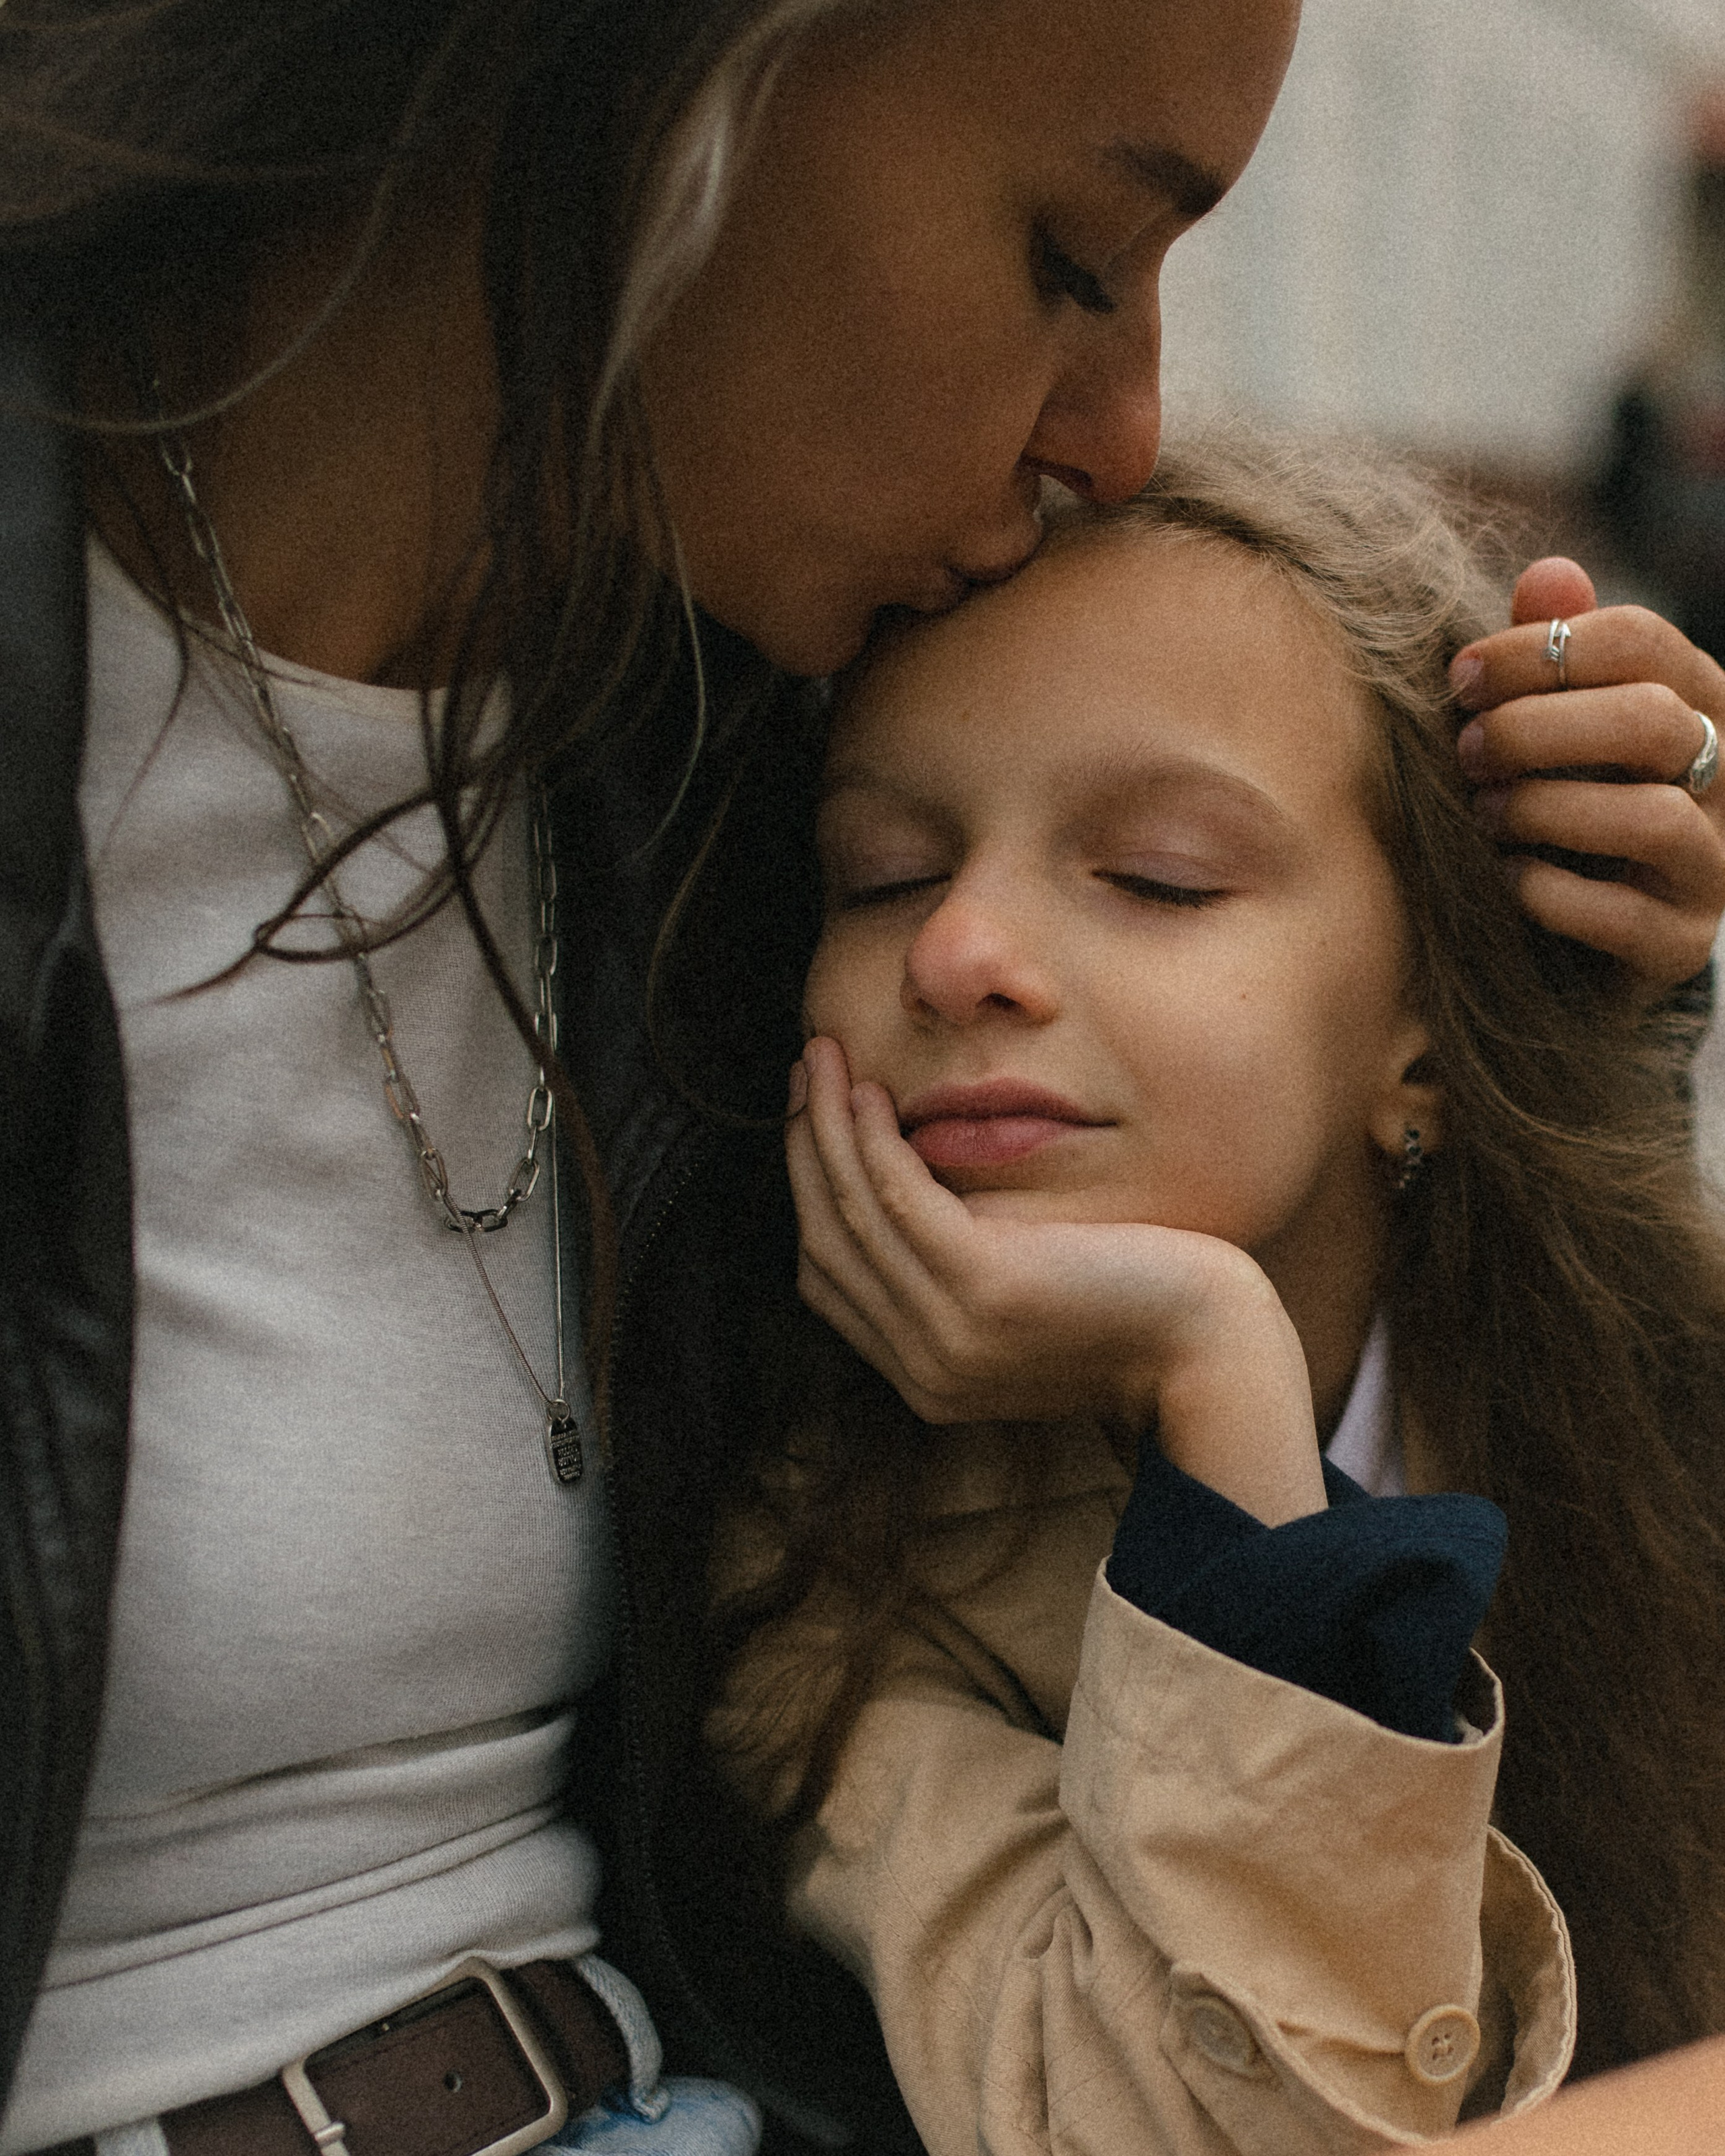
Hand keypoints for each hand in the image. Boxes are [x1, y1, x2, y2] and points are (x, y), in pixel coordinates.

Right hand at [787, 1037, 1325, 1524]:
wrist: (1217, 1355)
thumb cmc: (1143, 1312)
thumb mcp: (1032, 1302)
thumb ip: (967, 1278)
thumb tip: (920, 1203)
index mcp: (926, 1378)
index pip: (830, 1280)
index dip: (810, 1192)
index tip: (812, 1121)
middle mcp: (923, 1367)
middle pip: (825, 1243)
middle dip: (804, 1148)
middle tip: (804, 1073)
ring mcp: (948, 1336)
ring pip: (850, 1215)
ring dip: (824, 1128)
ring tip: (820, 1061)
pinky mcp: (983, 1290)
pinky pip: (900, 1202)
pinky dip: (872, 1143)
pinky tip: (870, 1095)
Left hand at [1450, 557, 1724, 996]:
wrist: (1586, 929)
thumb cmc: (1569, 794)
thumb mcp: (1563, 715)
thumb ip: (1559, 645)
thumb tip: (1549, 573)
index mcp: (1699, 699)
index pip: (1642, 640)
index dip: (1538, 648)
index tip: (1460, 677)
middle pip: (1650, 721)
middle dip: (1537, 730)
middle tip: (1468, 749)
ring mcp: (1713, 865)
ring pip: (1651, 820)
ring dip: (1545, 810)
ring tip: (1484, 813)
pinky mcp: (1680, 943)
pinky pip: (1623, 917)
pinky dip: (1550, 893)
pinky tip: (1505, 877)